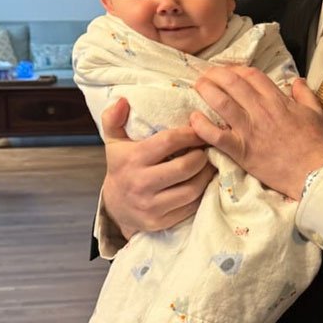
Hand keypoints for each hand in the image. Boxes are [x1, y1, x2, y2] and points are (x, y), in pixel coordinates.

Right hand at [100, 97, 214, 237]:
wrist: (116, 207)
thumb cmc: (122, 167)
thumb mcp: (114, 142)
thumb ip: (113, 119)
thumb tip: (123, 101)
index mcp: (132, 160)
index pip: (169, 142)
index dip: (190, 134)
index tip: (200, 130)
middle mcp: (141, 184)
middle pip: (185, 167)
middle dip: (201, 156)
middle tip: (206, 149)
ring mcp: (151, 206)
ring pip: (192, 189)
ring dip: (206, 175)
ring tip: (209, 164)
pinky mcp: (161, 221)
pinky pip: (191, 207)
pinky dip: (202, 193)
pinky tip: (203, 182)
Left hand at [191, 68, 322, 199]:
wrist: (314, 173)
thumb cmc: (316, 144)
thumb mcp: (316, 113)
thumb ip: (305, 94)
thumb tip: (297, 81)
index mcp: (277, 100)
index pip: (251, 75)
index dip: (236, 70)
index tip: (229, 72)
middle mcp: (260, 111)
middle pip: (232, 83)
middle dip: (216, 74)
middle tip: (206, 74)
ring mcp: (249, 130)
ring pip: (221, 103)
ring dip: (206, 91)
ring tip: (197, 86)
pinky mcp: (241, 151)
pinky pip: (216, 135)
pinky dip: (202, 126)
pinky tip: (193, 118)